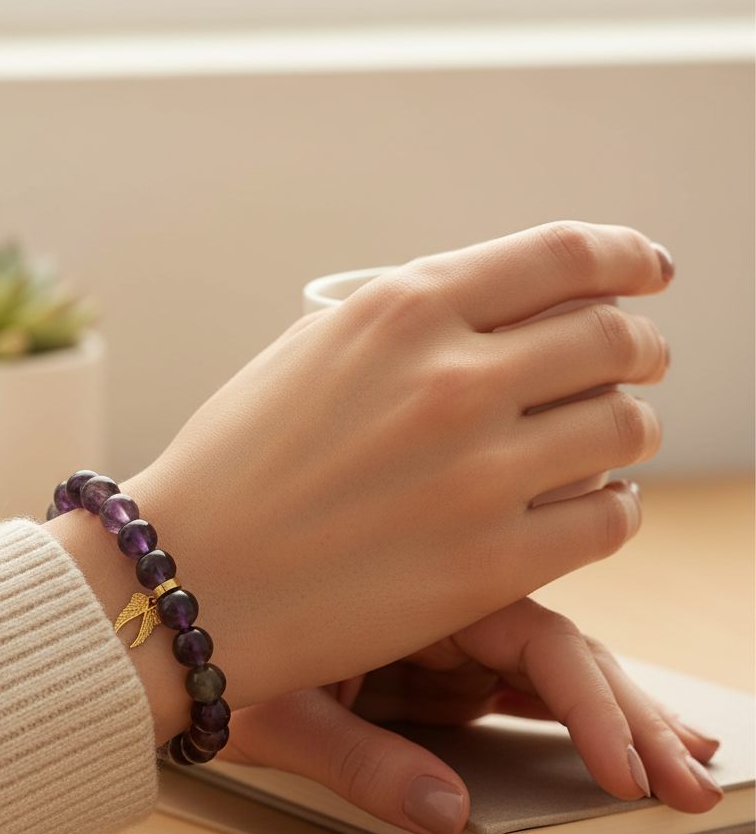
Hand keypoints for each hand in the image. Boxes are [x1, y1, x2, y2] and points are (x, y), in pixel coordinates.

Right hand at [53, 221, 671, 739]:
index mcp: (402, 311)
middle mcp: (450, 379)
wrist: (187, 580)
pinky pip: (610, 516)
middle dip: (639, 349)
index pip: (566, 254)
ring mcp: (477, 474)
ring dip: (631, 428)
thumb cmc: (235, 467)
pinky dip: (616, 504)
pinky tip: (591, 505)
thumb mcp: (311, 355)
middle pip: (613, 338)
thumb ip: (411, 324)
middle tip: (636, 365)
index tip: (647, 272)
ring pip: (625, 427)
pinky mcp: (490, 564)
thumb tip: (507, 314)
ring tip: (610, 443)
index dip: (626, 257)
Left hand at [222, 598, 722, 833]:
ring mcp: (445, 626)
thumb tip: (448, 815)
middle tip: (692, 778)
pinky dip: (573, 710)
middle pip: (562, 647)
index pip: (533, 638)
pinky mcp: (439, 658)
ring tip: (687, 763)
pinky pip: (518, 682)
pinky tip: (623, 741)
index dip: (592, 704)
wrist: (167, 614)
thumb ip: (362, 759)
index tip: (629, 768)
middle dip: (630, 714)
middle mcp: (441, 596)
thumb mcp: (281, 706)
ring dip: (619, 711)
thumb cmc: (215, 645)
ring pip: (552, 661)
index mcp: (414, 585)